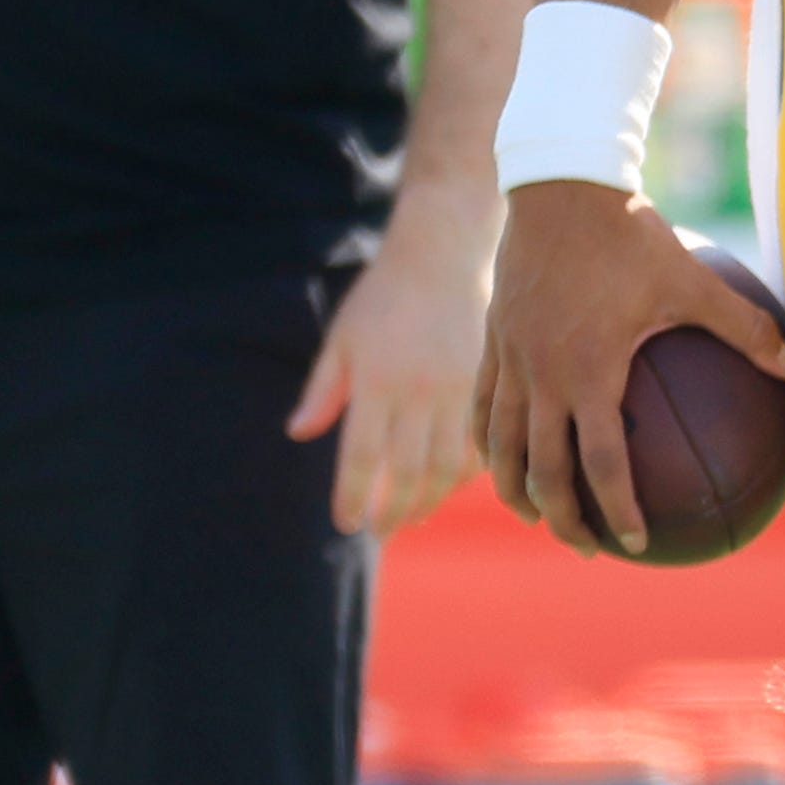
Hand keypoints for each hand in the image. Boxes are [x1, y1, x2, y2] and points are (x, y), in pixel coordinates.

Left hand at [290, 179, 496, 536]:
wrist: (444, 253)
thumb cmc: (384, 296)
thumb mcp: (343, 337)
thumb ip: (323, 389)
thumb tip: (298, 434)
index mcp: (377, 380)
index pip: (361, 457)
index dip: (352, 497)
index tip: (346, 523)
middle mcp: (419, 390)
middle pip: (406, 472)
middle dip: (391, 512)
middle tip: (379, 532)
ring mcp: (458, 389)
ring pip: (448, 466)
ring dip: (430, 500)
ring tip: (413, 516)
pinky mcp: (487, 385)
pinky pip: (480, 443)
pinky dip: (466, 472)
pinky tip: (451, 484)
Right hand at [476, 178, 784, 558]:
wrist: (559, 186)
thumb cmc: (631, 235)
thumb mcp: (692, 281)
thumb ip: (744, 326)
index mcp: (589, 373)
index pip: (600, 463)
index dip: (616, 508)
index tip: (636, 541)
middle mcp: (541, 376)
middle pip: (540, 472)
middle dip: (561, 519)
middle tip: (587, 545)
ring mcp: (509, 360)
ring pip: (500, 447)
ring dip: (516, 489)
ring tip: (533, 515)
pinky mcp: (492, 340)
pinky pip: (483, 406)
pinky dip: (489, 441)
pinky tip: (502, 455)